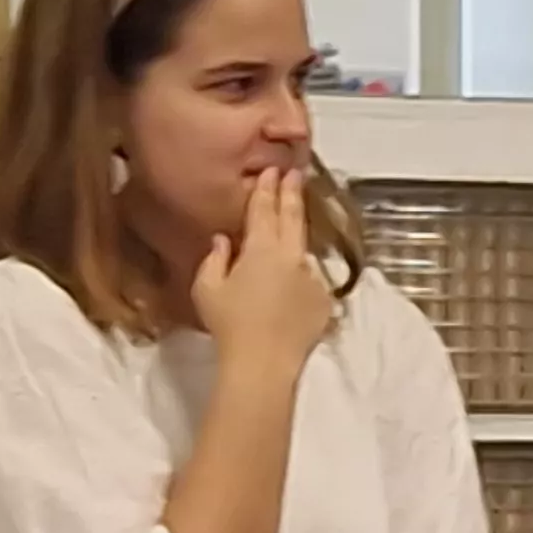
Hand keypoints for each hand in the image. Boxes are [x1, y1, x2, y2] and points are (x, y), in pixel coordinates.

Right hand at [190, 166, 337, 364]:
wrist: (264, 362)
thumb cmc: (229, 323)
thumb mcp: (207, 287)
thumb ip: (215, 258)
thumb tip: (223, 240)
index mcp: (263, 248)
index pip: (266, 210)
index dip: (268, 188)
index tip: (273, 171)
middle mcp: (293, 257)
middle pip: (294, 218)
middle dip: (293, 194)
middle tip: (296, 175)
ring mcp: (313, 278)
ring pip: (303, 250)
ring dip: (297, 237)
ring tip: (293, 224)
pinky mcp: (325, 300)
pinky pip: (311, 280)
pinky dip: (301, 276)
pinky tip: (291, 284)